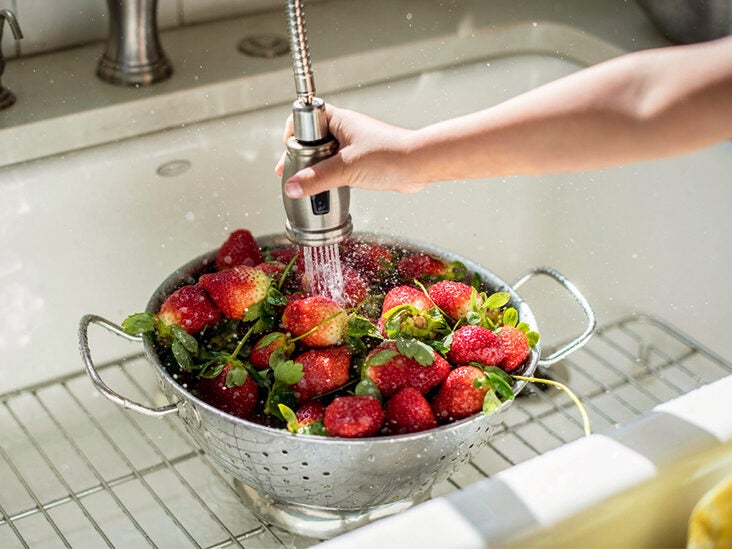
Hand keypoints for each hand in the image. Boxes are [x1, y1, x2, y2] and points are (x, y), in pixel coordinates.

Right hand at [275, 105, 426, 196]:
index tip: (288, 150)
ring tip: (307, 185)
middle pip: (312, 140)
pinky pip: (339, 167)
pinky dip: (330, 177)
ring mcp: (354, 146)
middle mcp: (345, 130)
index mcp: (339, 120)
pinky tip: (328, 189)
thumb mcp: (346, 168)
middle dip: (301, 156)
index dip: (294, 132)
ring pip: (325, 155)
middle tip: (292, 174)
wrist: (419, 165)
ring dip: (316, 169)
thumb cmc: (390, 156)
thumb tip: (292, 186)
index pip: (306, 117)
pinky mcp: (362, 161)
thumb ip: (317, 178)